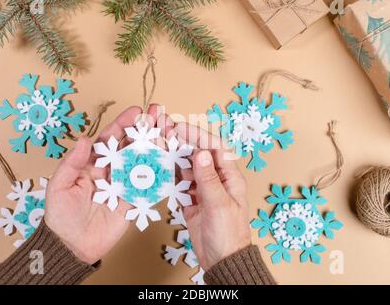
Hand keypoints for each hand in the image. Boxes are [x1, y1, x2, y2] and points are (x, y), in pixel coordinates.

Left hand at [44, 105, 159, 264]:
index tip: (137, 111)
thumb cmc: (61, 215)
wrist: (72, 246)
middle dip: (146, 129)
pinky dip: (161, 173)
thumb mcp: (60, 186)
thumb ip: (72, 163)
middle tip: (160, 115)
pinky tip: (172, 159)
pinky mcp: (135, 201)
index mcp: (94, 163)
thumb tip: (85, 139)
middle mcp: (112, 170)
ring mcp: (125, 185)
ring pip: (143, 161)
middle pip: (131, 145)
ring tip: (170, 132)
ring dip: (157, 146)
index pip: (111, 138)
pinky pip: (149, 185)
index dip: (124, 123)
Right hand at [174, 122, 251, 270]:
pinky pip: (181, 186)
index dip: (198, 135)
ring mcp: (204, 191)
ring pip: (188, 169)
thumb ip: (209, 179)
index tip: (180, 128)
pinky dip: (172, 180)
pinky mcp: (193, 202)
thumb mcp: (219, 205)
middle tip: (164, 137)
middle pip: (200, 155)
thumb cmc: (229, 234)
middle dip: (183, 145)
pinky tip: (162, 175)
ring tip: (160, 154)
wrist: (222, 261)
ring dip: (175, 162)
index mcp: (230, 177)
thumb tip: (201, 153)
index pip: (215, 148)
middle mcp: (217, 180)